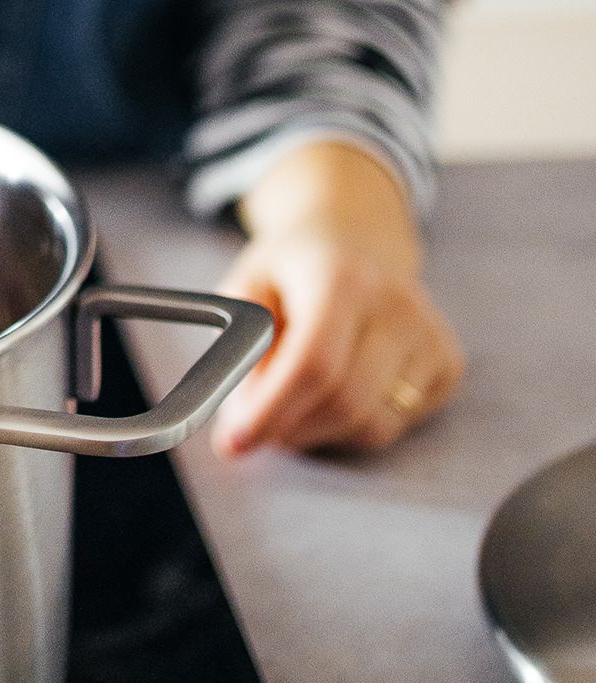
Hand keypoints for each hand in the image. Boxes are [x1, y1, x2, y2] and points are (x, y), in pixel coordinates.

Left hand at [209, 138, 464, 456]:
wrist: (357, 241)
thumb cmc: (293, 270)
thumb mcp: (247, 284)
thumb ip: (241, 341)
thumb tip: (246, 406)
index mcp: (342, 278)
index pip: (314, 363)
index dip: (273, 409)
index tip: (234, 441)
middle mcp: (398, 306)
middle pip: (345, 402)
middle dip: (289, 429)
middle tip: (252, 427)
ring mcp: (431, 337)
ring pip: (372, 425)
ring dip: (318, 432)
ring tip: (289, 406)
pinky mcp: (449, 365)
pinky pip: (395, 425)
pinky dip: (352, 426)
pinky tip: (333, 393)